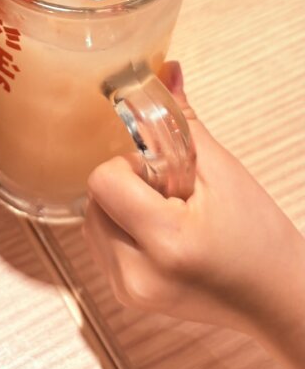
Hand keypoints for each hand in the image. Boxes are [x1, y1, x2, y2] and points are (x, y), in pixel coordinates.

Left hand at [85, 62, 304, 368]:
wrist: (275, 299)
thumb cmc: (259, 240)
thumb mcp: (224, 173)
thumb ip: (182, 121)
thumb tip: (163, 69)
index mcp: (165, 243)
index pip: (102, 180)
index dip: (130, 166)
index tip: (164, 172)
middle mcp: (136, 274)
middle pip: (93, 199)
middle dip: (128, 185)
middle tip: (174, 196)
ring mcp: (126, 290)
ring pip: (92, 218)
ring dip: (122, 206)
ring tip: (171, 217)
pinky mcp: (122, 295)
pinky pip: (101, 240)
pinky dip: (123, 228)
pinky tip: (162, 234)